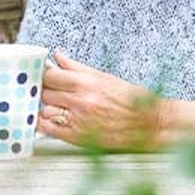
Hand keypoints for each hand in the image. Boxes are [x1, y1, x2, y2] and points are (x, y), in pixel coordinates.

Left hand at [36, 53, 163, 150]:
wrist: (149, 124)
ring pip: (45, 111)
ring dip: (47, 109)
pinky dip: (45, 125)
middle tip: (51, 92)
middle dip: (46, 92)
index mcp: (85, 83)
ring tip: (55, 107)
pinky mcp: (79, 137)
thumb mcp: (105, 77)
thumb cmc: (132, 100)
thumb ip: (77, 68)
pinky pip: (50, 130)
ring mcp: (78, 120)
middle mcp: (80, 101)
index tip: (44, 77)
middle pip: (45, 94)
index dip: (44, 76)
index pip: (49, 76)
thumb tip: (58, 57)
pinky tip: (49, 121)